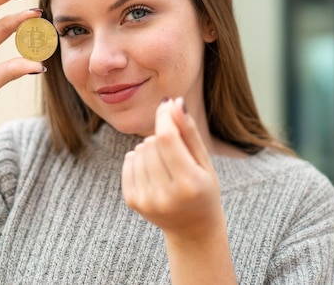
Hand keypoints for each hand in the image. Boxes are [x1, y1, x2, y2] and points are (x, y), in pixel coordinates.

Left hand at [121, 97, 222, 240]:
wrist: (192, 229)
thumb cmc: (203, 189)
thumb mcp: (204, 162)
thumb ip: (188, 132)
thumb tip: (173, 103)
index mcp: (189, 184)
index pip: (167, 138)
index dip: (164, 117)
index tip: (166, 105)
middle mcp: (165, 195)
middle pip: (151, 143)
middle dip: (161, 136)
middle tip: (175, 149)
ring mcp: (146, 200)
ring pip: (138, 151)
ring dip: (150, 148)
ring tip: (165, 162)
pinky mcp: (132, 201)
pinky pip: (129, 162)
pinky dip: (138, 158)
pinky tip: (152, 168)